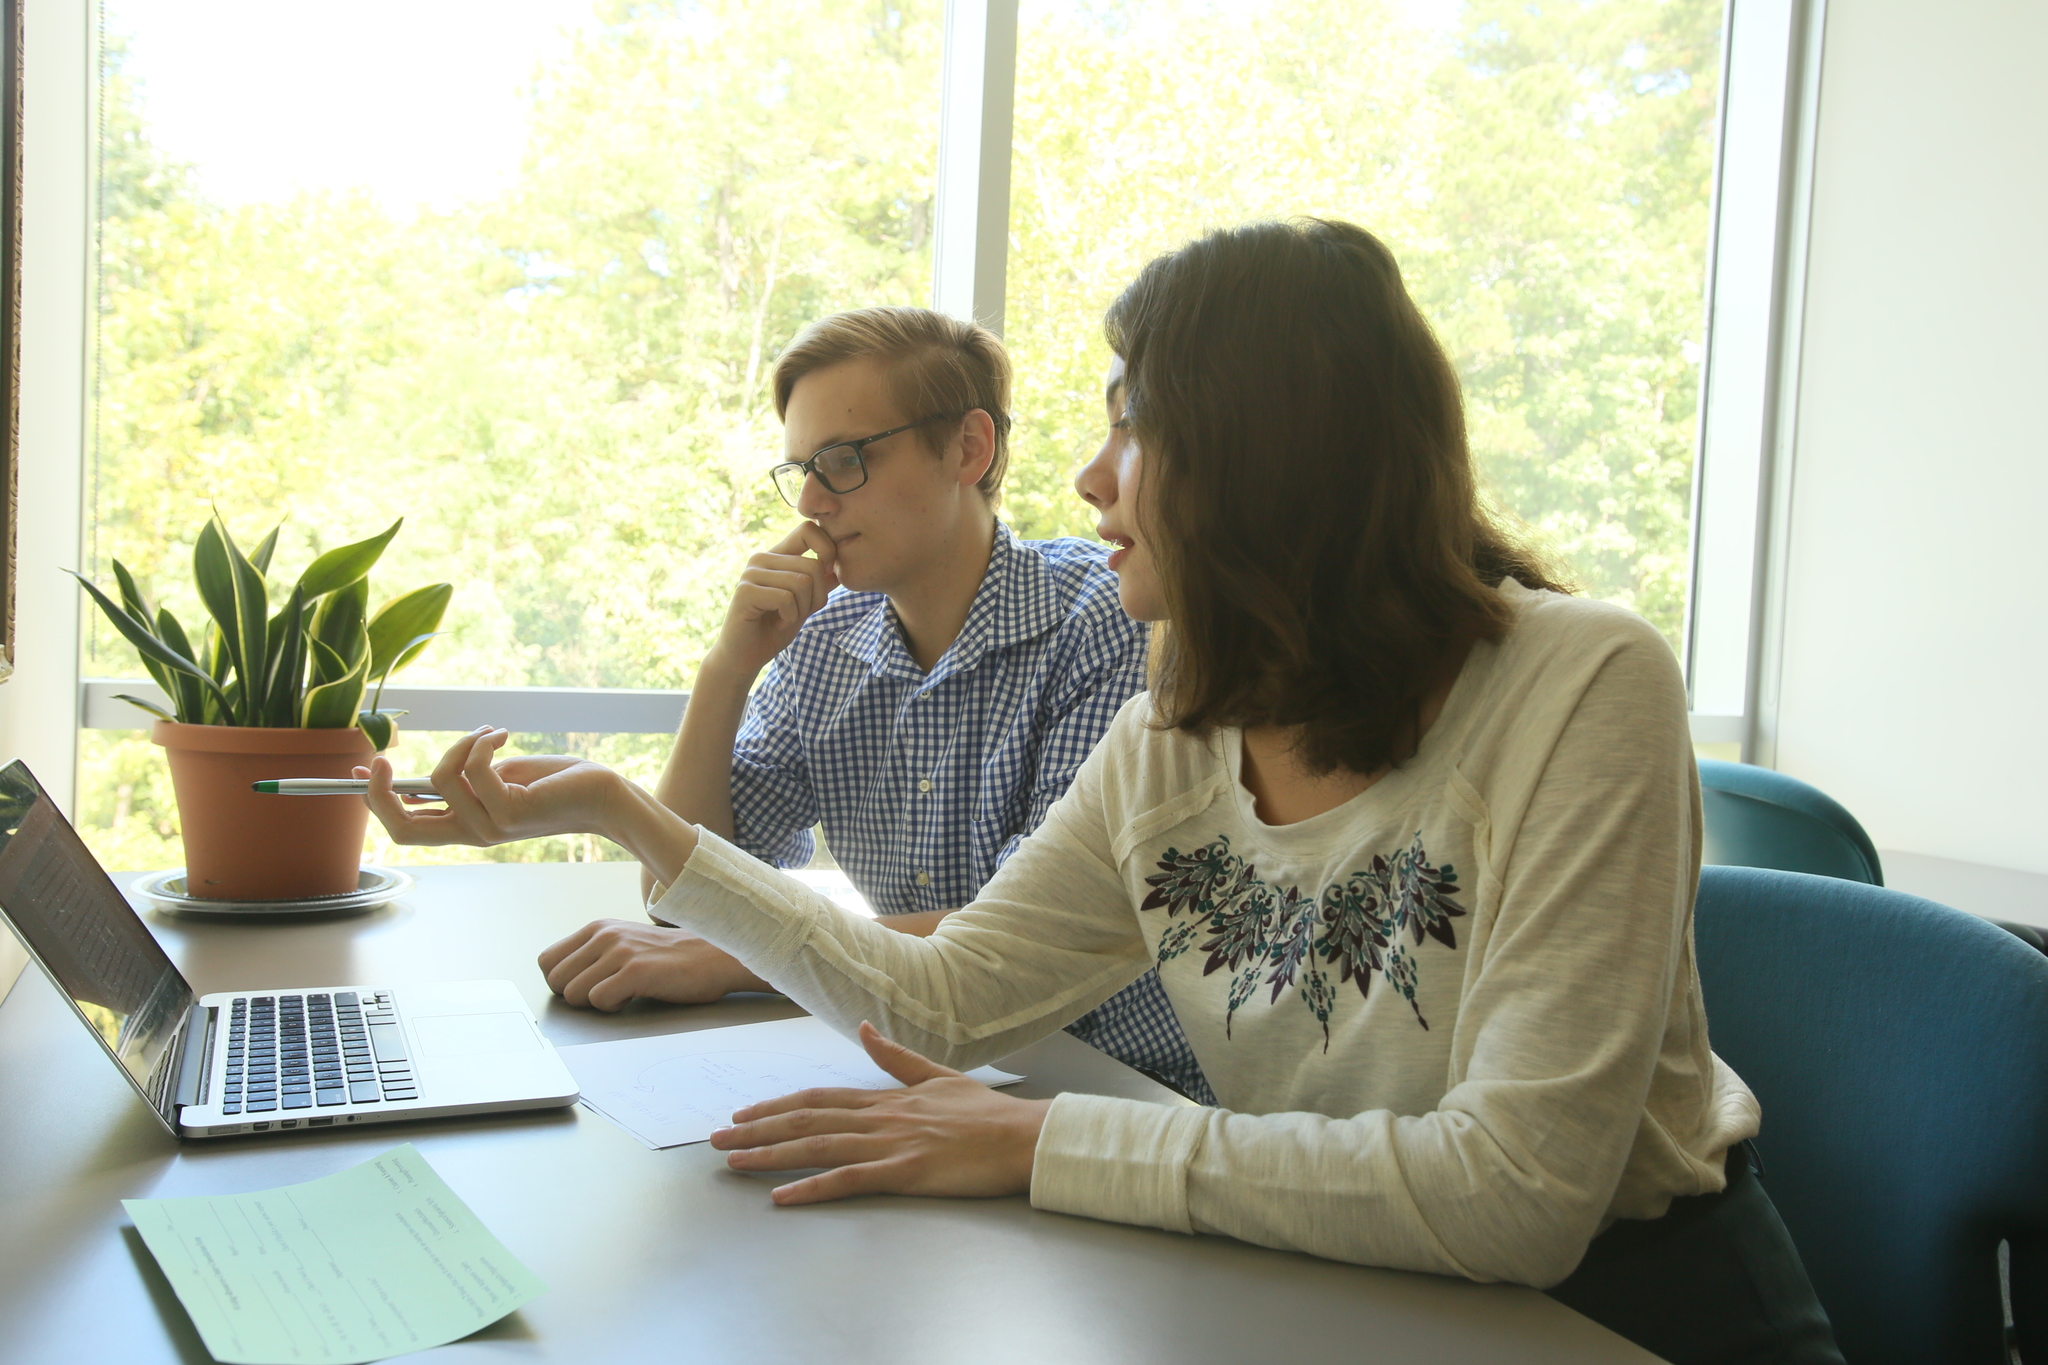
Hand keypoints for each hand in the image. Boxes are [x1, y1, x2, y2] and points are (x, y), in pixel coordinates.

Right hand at [359, 727, 624, 847]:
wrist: (600, 795)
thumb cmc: (551, 784)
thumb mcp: (495, 778)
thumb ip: (460, 779)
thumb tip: (419, 768)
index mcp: (464, 828)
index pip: (403, 828)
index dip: (373, 800)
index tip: (361, 767)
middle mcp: (472, 834)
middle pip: (401, 826)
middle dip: (380, 790)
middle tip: (382, 753)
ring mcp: (490, 826)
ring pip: (439, 779)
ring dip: (460, 742)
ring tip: (489, 733)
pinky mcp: (511, 810)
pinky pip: (473, 769)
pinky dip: (480, 743)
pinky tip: (501, 735)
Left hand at [538, 919, 772, 1009]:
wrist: (716, 957)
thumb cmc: (672, 958)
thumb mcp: (626, 943)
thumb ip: (595, 954)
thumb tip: (560, 980)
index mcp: (598, 928)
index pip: (547, 960)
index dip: (562, 982)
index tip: (586, 987)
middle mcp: (604, 935)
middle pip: (555, 980)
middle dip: (574, 996)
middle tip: (603, 994)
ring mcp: (619, 952)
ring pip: (573, 993)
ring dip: (594, 1004)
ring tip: (621, 994)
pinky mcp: (636, 971)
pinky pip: (598, 1001)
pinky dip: (612, 1008)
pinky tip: (633, 998)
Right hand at [708, 522, 838, 676]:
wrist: (746, 657)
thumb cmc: (775, 628)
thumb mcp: (806, 603)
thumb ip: (822, 582)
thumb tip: (843, 563)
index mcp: (778, 555)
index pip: (809, 530)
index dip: (827, 550)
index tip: (825, 576)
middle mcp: (763, 558)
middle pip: (813, 566)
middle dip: (817, 597)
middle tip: (799, 613)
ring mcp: (752, 573)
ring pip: (802, 582)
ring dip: (803, 610)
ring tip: (787, 619)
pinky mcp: (746, 591)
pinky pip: (786, 598)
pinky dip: (790, 618)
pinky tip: (777, 624)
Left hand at [710, 1022, 1051, 1204]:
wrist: (1022, 1137)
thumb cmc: (986, 1114)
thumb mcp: (937, 1076)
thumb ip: (896, 1057)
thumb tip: (863, 1028)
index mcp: (886, 1099)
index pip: (818, 1100)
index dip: (776, 1107)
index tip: (743, 1114)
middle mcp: (880, 1118)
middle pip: (806, 1121)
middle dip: (757, 1130)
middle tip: (716, 1139)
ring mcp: (891, 1145)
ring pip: (818, 1147)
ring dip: (770, 1154)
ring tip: (733, 1161)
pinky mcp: (905, 1172)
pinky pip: (849, 1180)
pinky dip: (812, 1187)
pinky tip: (782, 1196)